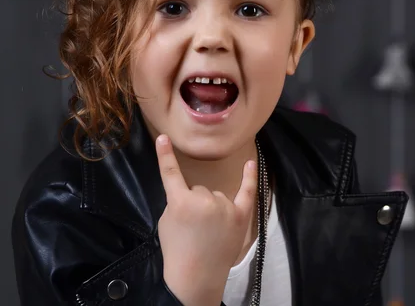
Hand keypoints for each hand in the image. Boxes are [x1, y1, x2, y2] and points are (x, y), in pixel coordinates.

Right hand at [155, 134, 257, 305]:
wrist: (197, 277)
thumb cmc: (177, 251)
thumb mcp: (166, 223)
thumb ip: (177, 202)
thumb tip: (188, 194)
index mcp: (181, 202)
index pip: (170, 173)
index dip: (165, 155)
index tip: (164, 138)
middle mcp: (205, 200)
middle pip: (198, 189)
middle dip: (195, 203)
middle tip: (193, 226)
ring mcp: (225, 207)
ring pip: (216, 195)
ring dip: (213, 207)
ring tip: (209, 230)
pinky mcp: (241, 215)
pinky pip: (247, 191)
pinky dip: (249, 177)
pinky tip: (250, 163)